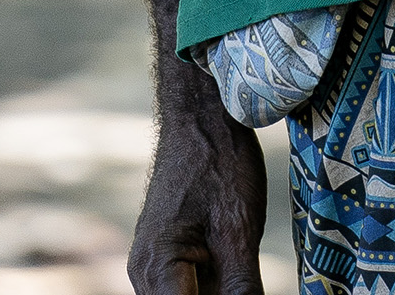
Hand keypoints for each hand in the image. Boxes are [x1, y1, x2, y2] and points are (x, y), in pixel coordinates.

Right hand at [130, 93, 267, 294]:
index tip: (243, 290)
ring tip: (243, 269)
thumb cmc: (219, 163)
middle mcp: (146, 273)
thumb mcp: (239, 232)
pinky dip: (215, 288)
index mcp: (157, 269)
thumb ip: (241, 289)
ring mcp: (153, 264)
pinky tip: (240, 274)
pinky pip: (189, 286)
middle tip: (248, 280)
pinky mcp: (167, 255)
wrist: (202, 116)